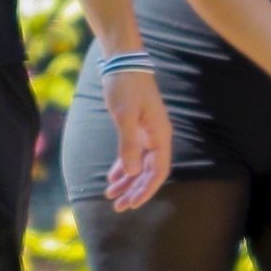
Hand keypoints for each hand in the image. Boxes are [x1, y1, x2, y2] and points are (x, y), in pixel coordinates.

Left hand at [102, 69, 172, 211]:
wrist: (122, 63)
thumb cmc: (125, 86)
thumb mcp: (124, 115)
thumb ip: (128, 144)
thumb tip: (131, 173)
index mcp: (160, 135)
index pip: (158, 171)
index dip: (146, 190)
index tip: (132, 204)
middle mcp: (156, 137)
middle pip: (149, 172)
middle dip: (135, 190)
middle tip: (118, 207)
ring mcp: (146, 134)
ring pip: (139, 165)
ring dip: (127, 182)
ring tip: (111, 197)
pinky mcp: (136, 129)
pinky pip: (131, 155)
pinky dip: (122, 167)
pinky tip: (111, 179)